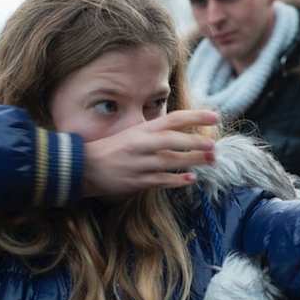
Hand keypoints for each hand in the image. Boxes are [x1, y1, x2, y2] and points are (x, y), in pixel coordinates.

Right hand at [82, 109, 219, 197]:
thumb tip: (184, 132)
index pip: (173, 119)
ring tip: (210, 161)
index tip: (215, 117)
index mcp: (142, 130)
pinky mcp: (137, 181)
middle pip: (172, 140)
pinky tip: (191, 178)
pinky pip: (161, 181)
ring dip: (192, 161)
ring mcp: (139, 164)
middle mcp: (141, 144)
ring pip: (170, 161)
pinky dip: (176, 180)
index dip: (195, 117)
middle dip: (195, 142)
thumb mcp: (133, 133)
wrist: (85, 167)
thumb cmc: (114, 148)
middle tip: (213, 145)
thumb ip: (157, 132)